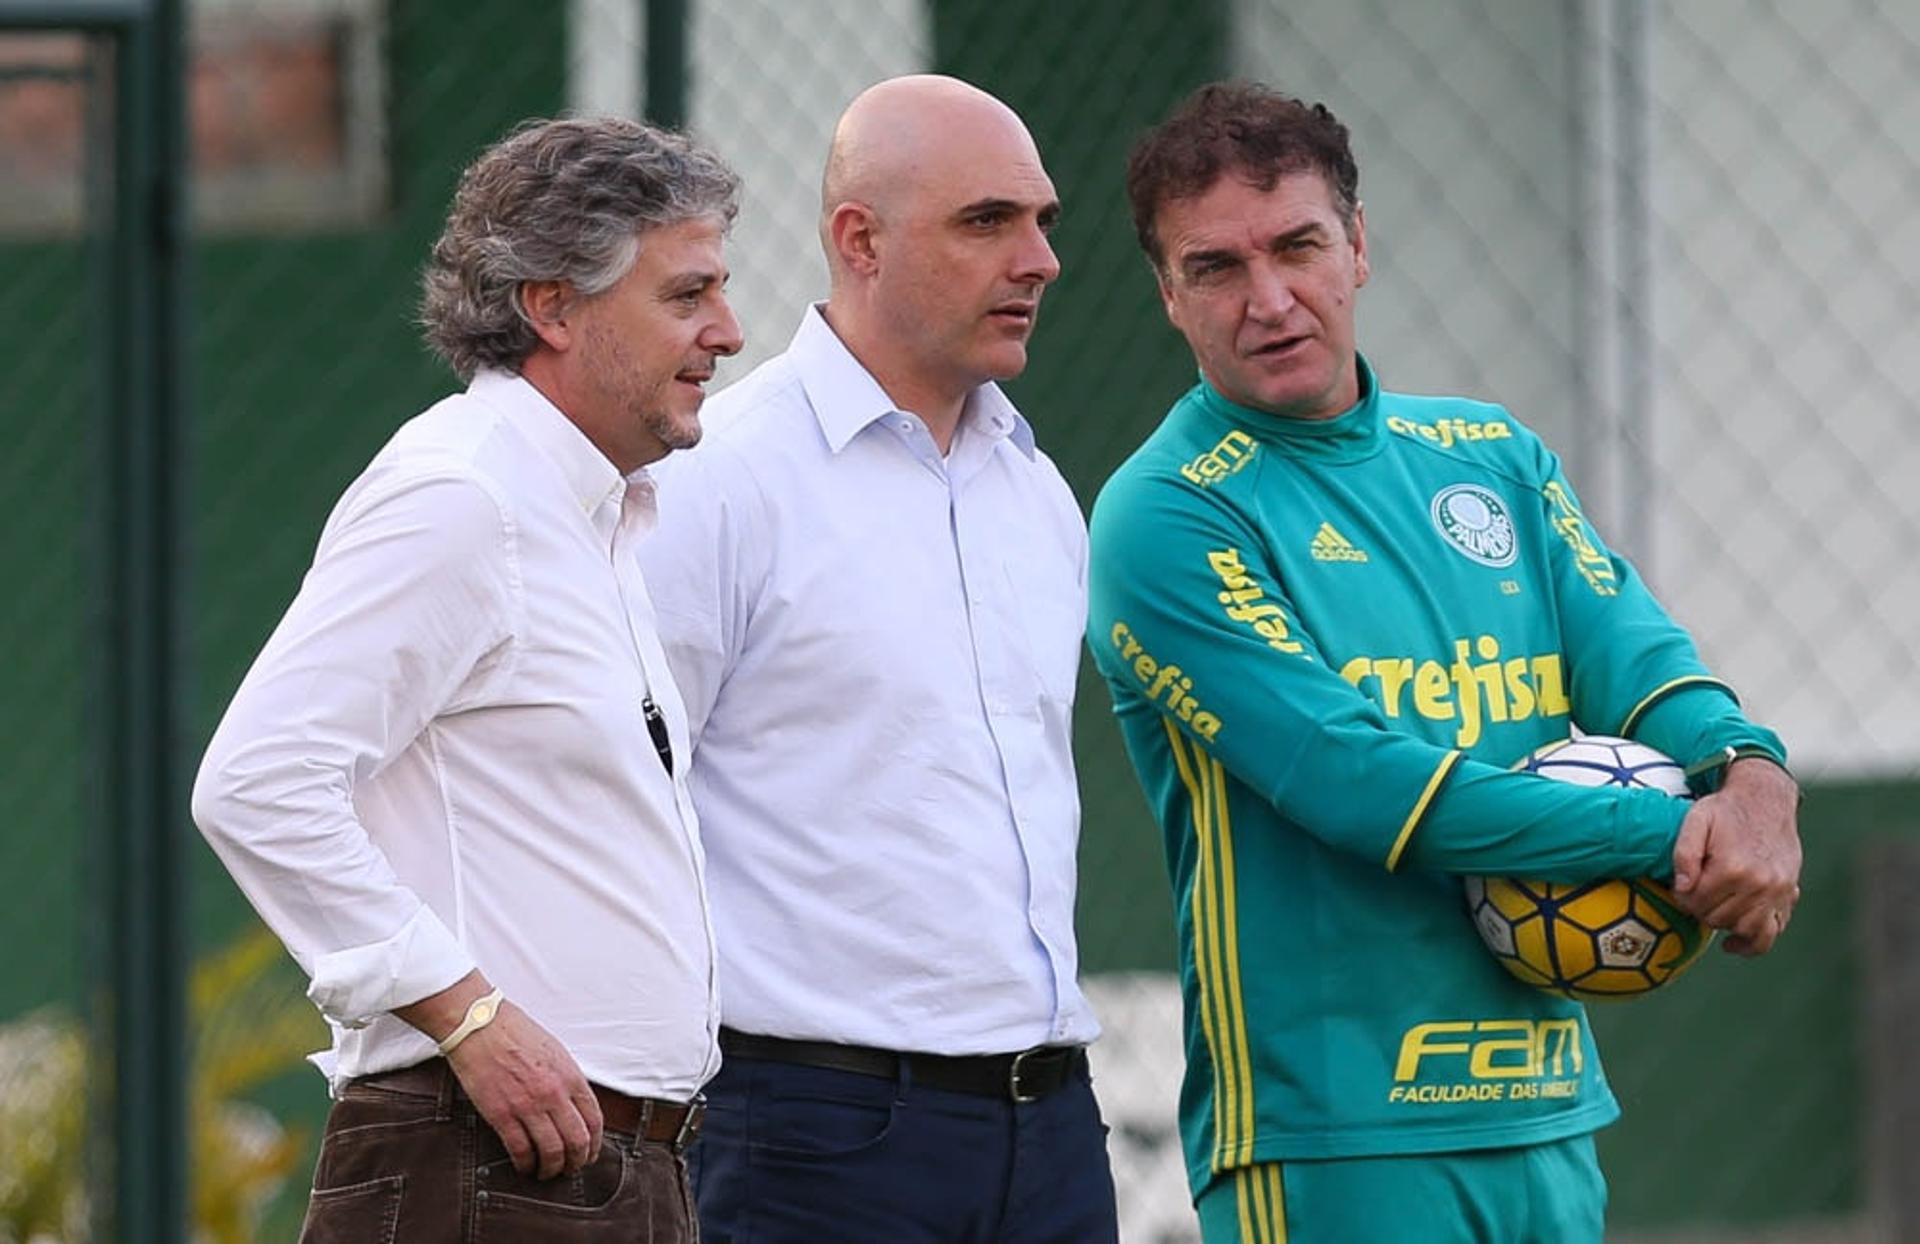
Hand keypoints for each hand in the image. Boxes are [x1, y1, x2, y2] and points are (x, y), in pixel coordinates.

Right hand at [395, 974, 602, 1177]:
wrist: (479, 1024)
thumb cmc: (515, 1032)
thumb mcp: (555, 1051)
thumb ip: (567, 1078)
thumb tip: (574, 1106)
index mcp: (571, 1075)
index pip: (594, 1120)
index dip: (594, 1144)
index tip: (589, 1154)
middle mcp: (554, 1093)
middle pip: (577, 1141)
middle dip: (577, 1162)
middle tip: (571, 1169)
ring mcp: (528, 1105)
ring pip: (551, 1151)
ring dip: (551, 1168)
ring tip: (546, 1172)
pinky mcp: (501, 1114)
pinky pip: (520, 1150)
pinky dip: (525, 1164)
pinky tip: (524, 1166)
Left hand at [1670, 757, 1801, 955]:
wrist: (1766, 799)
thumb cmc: (1726, 810)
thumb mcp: (1696, 821)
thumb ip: (1684, 854)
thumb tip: (1681, 888)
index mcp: (1732, 866)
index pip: (1696, 902)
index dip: (1682, 898)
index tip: (1681, 888)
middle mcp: (1759, 883)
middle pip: (1718, 918)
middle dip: (1701, 910)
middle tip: (1696, 895)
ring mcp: (1778, 892)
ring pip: (1746, 931)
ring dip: (1725, 926)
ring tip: (1713, 913)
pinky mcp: (1789, 895)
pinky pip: (1773, 932)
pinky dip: (1754, 942)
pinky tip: (1734, 943)